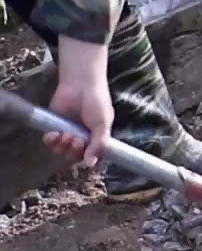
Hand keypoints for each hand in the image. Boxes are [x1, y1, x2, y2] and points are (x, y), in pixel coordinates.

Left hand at [47, 38, 112, 167]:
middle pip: (75, 156)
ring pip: (61, 151)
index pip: (92, 156)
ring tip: (66, 134)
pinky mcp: (54, 126)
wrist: (80, 85)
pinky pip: (50, 142)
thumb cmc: (97, 102)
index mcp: (97, 137)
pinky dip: (51, 141)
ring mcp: (67, 132)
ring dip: (63, 146)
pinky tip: (54, 134)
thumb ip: (98, 144)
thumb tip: (90, 165)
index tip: (87, 157)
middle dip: (74, 150)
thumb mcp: (103, 123)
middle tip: (77, 140)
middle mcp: (82, 137)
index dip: (88, 159)